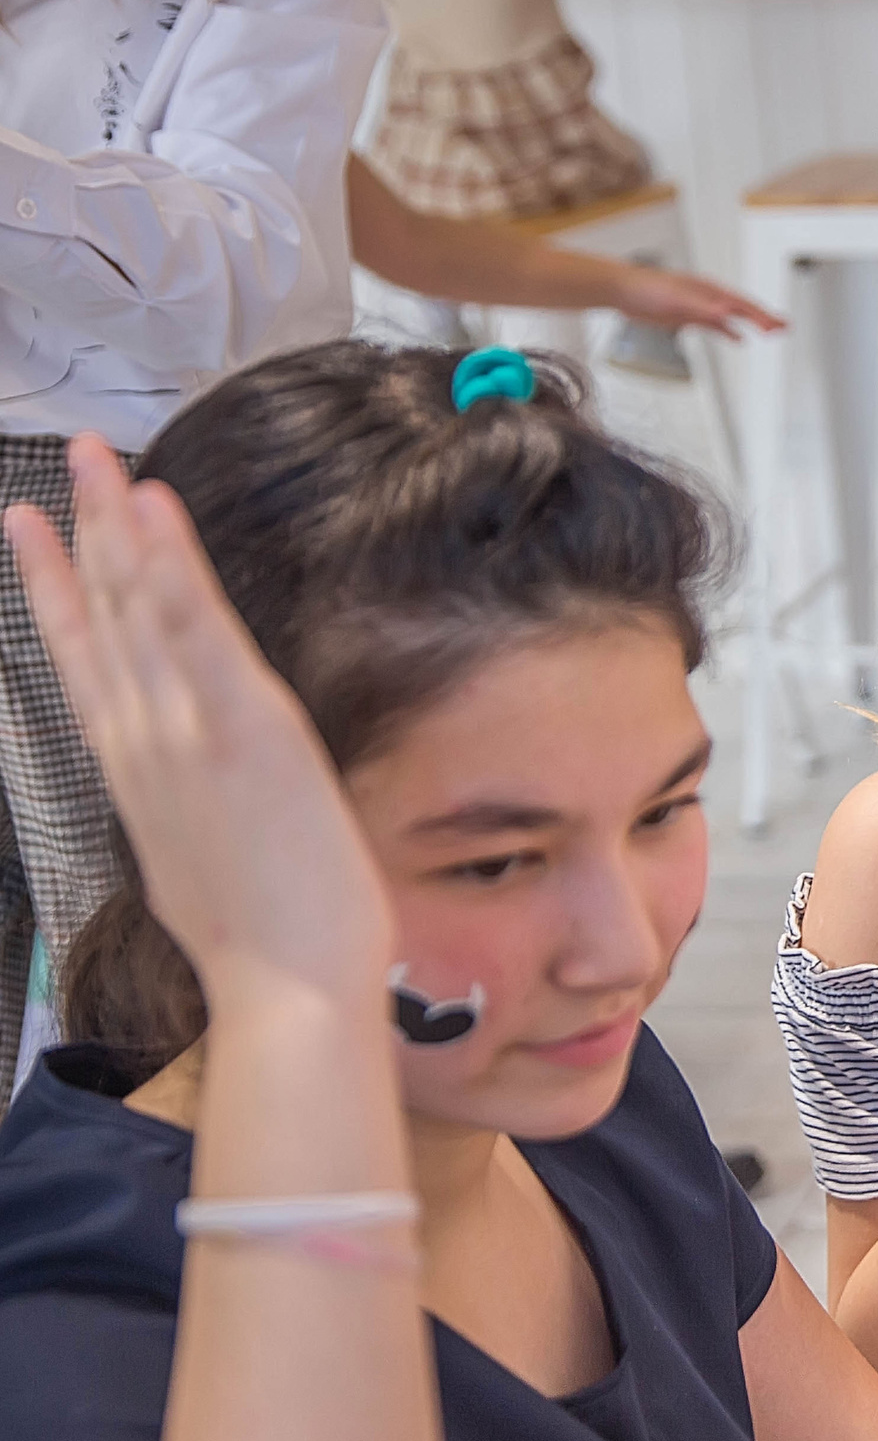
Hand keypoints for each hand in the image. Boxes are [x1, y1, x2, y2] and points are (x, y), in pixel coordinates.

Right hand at [5, 439, 391, 1016]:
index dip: (55, 584)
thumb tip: (190, 784)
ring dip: (122, 528)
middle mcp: (144, 738)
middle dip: (85, 530)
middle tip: (74, 457)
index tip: (28, 524)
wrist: (286, 983)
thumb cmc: (261, 935)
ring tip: (104, 461)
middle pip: (106, 614)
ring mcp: (186, 730)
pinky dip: (174, 568)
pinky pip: (198, 631)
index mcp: (135, 766)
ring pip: (143, 609)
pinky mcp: (242, 727)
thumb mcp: (198, 853)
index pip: (84, 655)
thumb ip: (184, 800)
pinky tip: (153, 514)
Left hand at [609, 264, 784, 338]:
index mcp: (710, 291)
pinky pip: (716, 326)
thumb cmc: (647, 288)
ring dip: (752, 324)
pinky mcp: (688, 317)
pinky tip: (738, 339)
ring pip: (733, 317)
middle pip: (743, 309)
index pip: (742, 305)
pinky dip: (729, 332)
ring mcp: (700, 307)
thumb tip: (727, 313)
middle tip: (785, 328)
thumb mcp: (678, 299)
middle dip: (765, 319)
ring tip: (772, 332)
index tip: (777, 327)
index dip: (761, 316)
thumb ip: (704, 307)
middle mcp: (709, 298)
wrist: (623, 291)